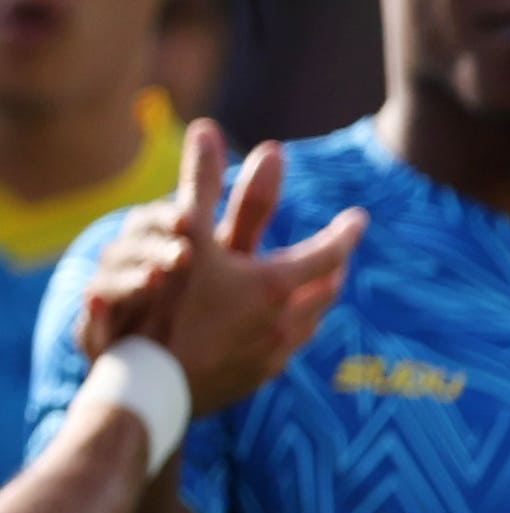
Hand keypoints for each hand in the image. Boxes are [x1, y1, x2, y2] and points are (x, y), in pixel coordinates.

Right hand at [77, 124, 362, 417]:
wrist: (147, 386)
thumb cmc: (162, 305)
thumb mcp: (182, 237)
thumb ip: (200, 181)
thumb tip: (205, 126)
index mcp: (274, 287)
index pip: (326, 254)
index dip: (343, 234)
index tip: (359, 220)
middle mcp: (284, 324)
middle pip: (324, 293)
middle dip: (332, 271)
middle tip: (337, 259)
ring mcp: (272, 356)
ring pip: (309, 324)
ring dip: (314, 303)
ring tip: (313, 292)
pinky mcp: (255, 379)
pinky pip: (285, 350)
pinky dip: (290, 331)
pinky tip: (277, 331)